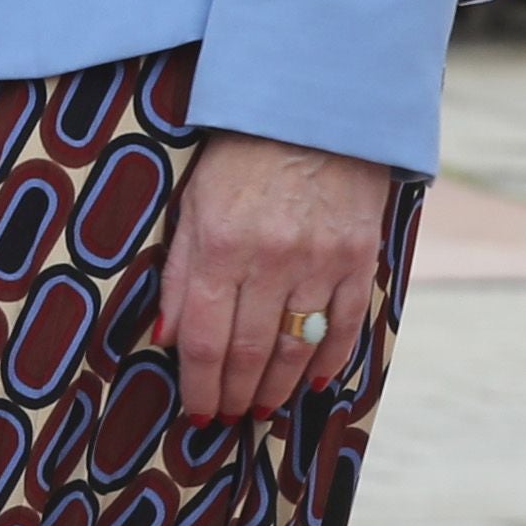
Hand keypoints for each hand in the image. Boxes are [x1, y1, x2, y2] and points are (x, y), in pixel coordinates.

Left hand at [159, 132, 388, 419]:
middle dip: (234, 395)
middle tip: (227, 416)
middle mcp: (270, 258)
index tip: (196, 410)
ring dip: (276, 387)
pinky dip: (329, 361)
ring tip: (262, 407)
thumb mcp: (194, 204)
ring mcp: (320, 260)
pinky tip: (313, 382)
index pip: (204, 340)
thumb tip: (166, 339)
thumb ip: (180, 273)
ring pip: (295, 348)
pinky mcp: (360, 257)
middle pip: (248, 352)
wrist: (313, 108)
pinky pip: (346, 325)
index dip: (199, 385)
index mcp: (220, 245)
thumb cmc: (240, 155)